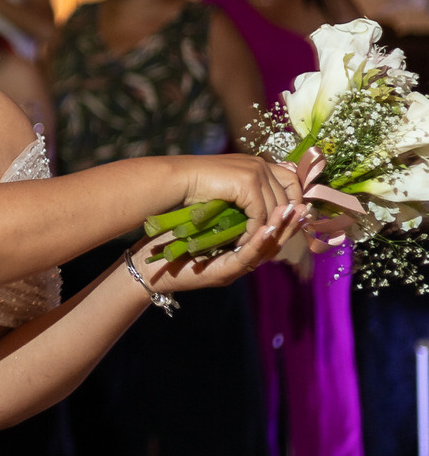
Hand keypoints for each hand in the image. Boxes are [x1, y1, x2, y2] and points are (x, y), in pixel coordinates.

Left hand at [134, 199, 303, 296]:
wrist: (149, 264)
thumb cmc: (175, 236)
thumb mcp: (208, 219)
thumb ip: (229, 207)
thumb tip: (249, 181)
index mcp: (243, 248)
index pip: (275, 232)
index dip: (290, 217)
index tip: (300, 198)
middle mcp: (243, 260)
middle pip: (277, 242)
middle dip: (291, 222)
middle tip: (304, 205)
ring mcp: (234, 268)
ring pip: (266, 251)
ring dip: (281, 230)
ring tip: (293, 211)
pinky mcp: (223, 274)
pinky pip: (247, 258)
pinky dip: (258, 242)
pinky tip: (266, 227)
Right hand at [178, 154, 302, 239]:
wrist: (177, 180)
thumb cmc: (196, 186)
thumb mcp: (229, 189)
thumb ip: (247, 195)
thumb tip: (265, 214)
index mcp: (257, 163)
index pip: (291, 180)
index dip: (293, 201)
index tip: (285, 221)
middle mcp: (260, 164)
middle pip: (288, 196)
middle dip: (283, 221)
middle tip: (272, 240)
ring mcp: (256, 172)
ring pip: (275, 209)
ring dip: (265, 231)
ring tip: (254, 246)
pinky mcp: (248, 183)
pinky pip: (259, 214)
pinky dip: (252, 232)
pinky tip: (240, 242)